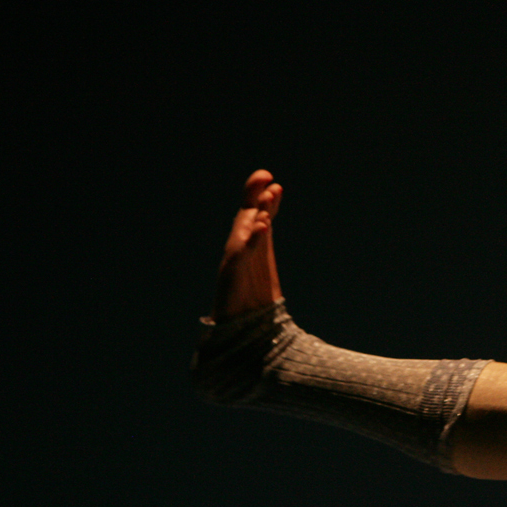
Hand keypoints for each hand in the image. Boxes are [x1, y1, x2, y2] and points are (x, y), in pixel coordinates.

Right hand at [213, 170, 284, 320]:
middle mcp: (240, 249)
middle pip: (247, 218)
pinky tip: (262, 228)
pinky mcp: (232, 277)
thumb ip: (262, 238)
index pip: (257, 215)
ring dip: (254, 216)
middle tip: (266, 178)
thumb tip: (266, 218)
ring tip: (266, 199)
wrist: (242, 328)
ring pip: (243, 233)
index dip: (264, 199)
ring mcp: (234, 262)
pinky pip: (242, 256)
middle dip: (255, 198)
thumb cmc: (252, 296)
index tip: (275, 184)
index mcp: (252, 244)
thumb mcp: (261, 260)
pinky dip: (252, 241)